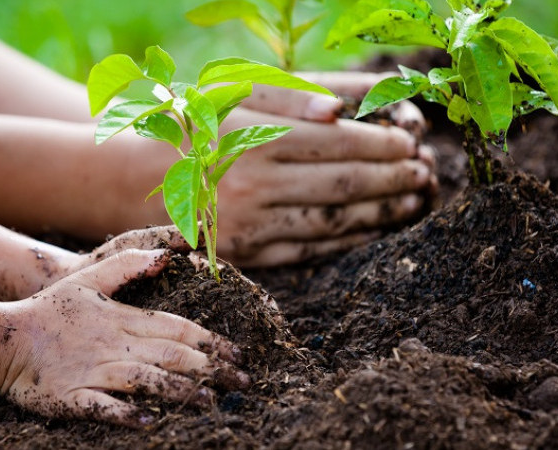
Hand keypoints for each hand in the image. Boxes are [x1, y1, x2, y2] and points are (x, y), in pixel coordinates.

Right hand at [0, 249, 247, 426]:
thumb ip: (128, 267)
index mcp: (125, 319)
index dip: (211, 341)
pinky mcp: (73, 397)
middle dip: (211, 369)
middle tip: (242, 382)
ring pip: (146, 380)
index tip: (238, 354)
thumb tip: (167, 256)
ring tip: (209, 401)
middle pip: (172, 355)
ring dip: (180, 391)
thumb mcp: (89, 280)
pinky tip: (150, 421)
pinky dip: (126, 414)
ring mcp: (95, 372)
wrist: (1, 339)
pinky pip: (103, 408)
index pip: (178, 328)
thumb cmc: (50, 310)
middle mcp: (116, 345)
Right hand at [210, 71, 437, 266]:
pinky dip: (348, 241)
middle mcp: (252, 185)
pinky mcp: (246, 256)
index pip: (337, 144)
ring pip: (332, 223)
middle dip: (392, 179)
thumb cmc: (193, 125)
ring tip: (412, 201)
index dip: (382, 144)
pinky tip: (374, 229)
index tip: (411, 141)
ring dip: (380, 213)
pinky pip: (309, 252)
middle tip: (424, 172)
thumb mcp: (234, 94)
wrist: (132, 178)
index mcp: (252, 137)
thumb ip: (291, 95)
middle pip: (342, 186)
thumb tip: (341, 109)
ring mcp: (249, 226)